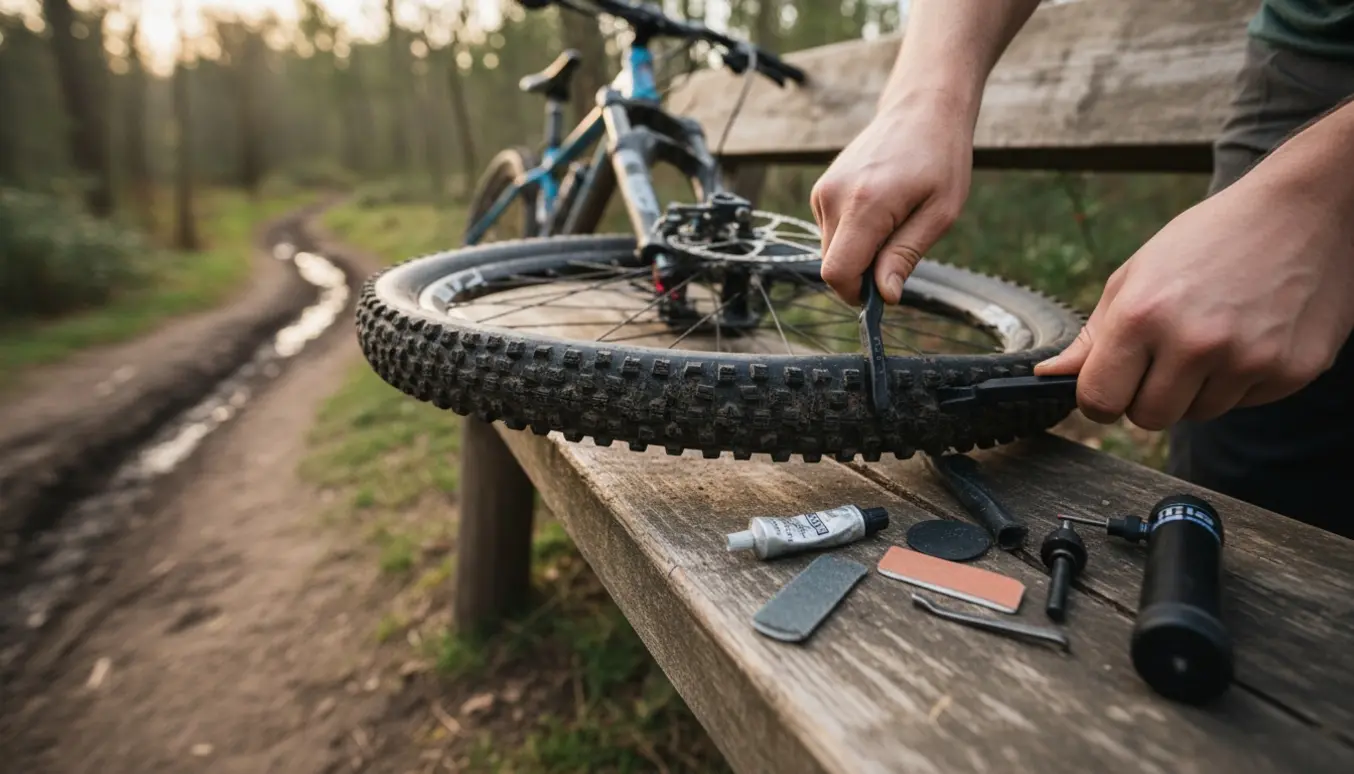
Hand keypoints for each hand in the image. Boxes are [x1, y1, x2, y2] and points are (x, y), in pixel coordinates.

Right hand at [810, 95, 973, 304]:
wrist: (922, 107)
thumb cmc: (941, 157)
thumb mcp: (940, 213)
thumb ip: (906, 255)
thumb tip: (885, 295)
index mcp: (864, 204)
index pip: (837, 273)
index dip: (858, 293)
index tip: (884, 290)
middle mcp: (833, 196)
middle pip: (832, 265)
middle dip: (862, 273)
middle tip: (901, 248)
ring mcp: (823, 191)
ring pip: (831, 250)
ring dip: (860, 252)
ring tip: (895, 221)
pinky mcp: (821, 189)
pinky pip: (832, 232)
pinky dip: (854, 235)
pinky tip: (881, 209)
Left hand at [1035, 168, 1353, 429]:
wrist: (1304, 210)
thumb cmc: (1209, 239)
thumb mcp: (1138, 275)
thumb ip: (1094, 335)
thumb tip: (1048, 376)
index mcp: (1143, 314)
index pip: (1099, 401)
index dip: (1100, 398)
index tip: (1111, 384)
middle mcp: (1194, 342)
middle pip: (1148, 418)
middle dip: (1148, 395)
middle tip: (1168, 354)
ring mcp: (1247, 359)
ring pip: (1198, 414)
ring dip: (1198, 388)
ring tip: (1215, 334)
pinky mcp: (1291, 370)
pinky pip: (1245, 403)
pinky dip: (1241, 380)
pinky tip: (1251, 333)